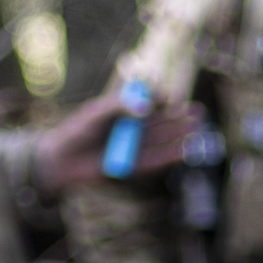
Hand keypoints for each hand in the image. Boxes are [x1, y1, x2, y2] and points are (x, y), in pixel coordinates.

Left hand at [32, 92, 204, 196]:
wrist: (63, 160)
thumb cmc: (77, 132)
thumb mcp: (97, 113)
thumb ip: (120, 106)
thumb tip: (146, 107)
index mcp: (124, 112)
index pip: (149, 102)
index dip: (162, 100)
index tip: (168, 96)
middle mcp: (133, 129)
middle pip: (162, 121)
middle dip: (179, 117)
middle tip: (198, 111)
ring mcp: (135, 148)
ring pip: (163, 140)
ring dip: (180, 134)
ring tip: (198, 127)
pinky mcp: (134, 167)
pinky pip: (156, 161)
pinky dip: (171, 156)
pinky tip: (186, 151)